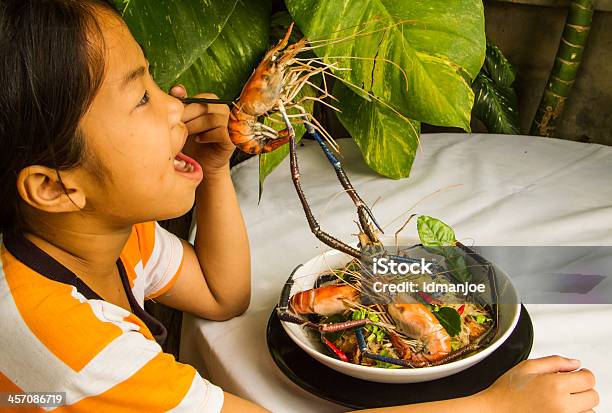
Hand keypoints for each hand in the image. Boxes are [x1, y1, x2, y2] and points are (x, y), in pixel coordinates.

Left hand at [170, 85, 234, 174]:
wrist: (203, 163)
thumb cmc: (191, 140)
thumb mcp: (184, 120)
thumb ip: (181, 104)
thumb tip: (177, 87)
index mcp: (214, 102)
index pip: (200, 99)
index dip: (185, 108)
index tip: (174, 118)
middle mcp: (225, 110)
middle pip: (205, 107)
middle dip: (187, 117)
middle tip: (177, 127)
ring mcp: (231, 123)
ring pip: (211, 119)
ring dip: (195, 127)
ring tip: (186, 134)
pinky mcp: (234, 138)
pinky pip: (220, 132)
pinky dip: (207, 136)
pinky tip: (198, 140)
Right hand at [478, 356, 597, 412]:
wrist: (494, 411)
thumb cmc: (506, 392)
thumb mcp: (527, 367)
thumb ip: (554, 362)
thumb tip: (575, 364)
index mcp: (555, 385)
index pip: (589, 379)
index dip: (582, 375)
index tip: (576, 376)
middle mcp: (562, 405)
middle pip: (592, 396)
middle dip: (582, 390)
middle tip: (567, 389)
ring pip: (589, 412)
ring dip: (581, 406)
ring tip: (561, 402)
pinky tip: (558, 410)